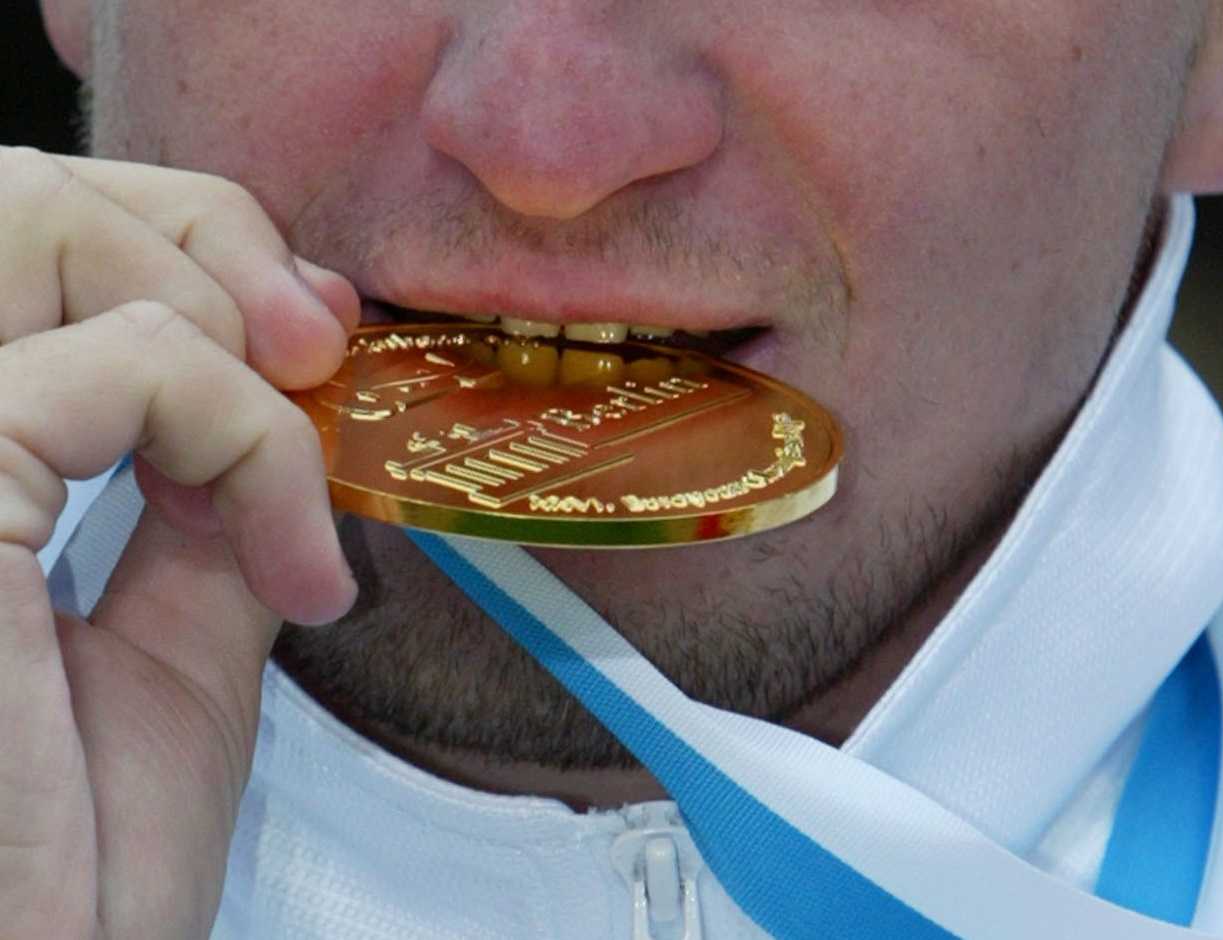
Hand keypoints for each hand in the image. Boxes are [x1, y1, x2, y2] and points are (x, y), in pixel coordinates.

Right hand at [0, 147, 358, 938]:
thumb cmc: (72, 869)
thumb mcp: (166, 652)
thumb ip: (199, 518)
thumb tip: (272, 414)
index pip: (26, 248)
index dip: (178, 251)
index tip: (306, 341)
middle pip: (22, 200)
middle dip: (203, 242)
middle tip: (319, 350)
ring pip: (48, 225)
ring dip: (227, 324)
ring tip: (300, 457)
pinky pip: (134, 362)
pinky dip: (252, 442)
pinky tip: (293, 568)